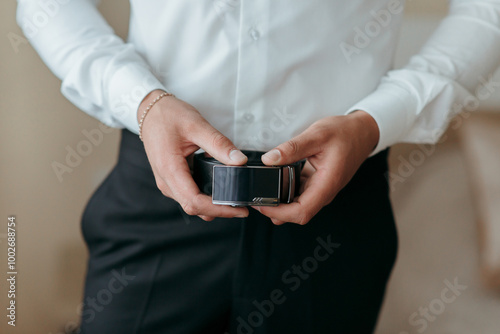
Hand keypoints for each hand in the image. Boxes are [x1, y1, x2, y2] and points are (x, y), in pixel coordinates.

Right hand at [139, 90, 248, 220]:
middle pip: (194, 207)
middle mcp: (166, 181)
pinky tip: (220, 190)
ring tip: (234, 200)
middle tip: (243, 207)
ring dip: (212, 206)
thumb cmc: (168, 116)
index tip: (239, 210)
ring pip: (191, 204)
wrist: (150, 111)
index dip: (219, 209)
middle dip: (219, 211)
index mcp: (169, 169)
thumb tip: (239, 160)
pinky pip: (188, 196)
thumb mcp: (197, 125)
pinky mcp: (171, 180)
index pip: (195, 201)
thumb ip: (219, 144)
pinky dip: (205, 198)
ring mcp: (167, 182)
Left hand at [253, 111, 378, 224]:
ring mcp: (321, 189)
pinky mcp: (317, 184)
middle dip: (275, 211)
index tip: (261, 205)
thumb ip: (292, 148)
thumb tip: (268, 160)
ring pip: (298, 206)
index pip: (302, 211)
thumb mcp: (317, 134)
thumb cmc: (345, 133)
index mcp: (326, 184)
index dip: (279, 213)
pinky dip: (286, 194)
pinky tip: (273, 184)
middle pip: (298, 214)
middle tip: (255, 199)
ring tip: (260, 193)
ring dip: (280, 204)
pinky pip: (300, 195)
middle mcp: (324, 191)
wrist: (363, 132)